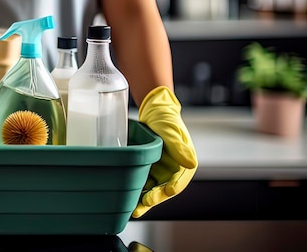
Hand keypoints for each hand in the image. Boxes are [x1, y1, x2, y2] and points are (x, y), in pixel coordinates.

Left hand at [132, 86, 197, 217]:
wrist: (153, 110)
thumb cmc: (165, 117)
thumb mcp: (170, 128)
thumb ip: (178, 146)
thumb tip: (190, 163)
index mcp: (184, 161)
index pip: (180, 179)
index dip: (172, 187)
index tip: (166, 192)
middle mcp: (174, 168)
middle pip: (165, 188)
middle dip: (155, 198)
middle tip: (144, 204)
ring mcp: (161, 169)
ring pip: (154, 188)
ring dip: (145, 199)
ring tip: (135, 209)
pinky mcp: (150, 168)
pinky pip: (145, 182)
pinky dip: (138, 190)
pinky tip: (129, 198)